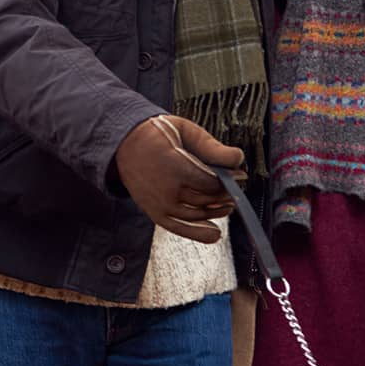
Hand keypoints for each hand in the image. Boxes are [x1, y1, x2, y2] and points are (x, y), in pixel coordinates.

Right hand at [113, 115, 243, 242]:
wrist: (124, 145)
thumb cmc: (157, 134)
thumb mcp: (186, 131)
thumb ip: (212, 147)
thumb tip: (238, 159)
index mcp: (174, 166)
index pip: (211, 182)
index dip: (230, 180)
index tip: (240, 174)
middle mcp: (166, 190)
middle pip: (206, 199)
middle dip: (226, 194)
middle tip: (236, 186)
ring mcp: (160, 204)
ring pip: (197, 214)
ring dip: (217, 211)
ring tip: (229, 204)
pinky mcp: (155, 213)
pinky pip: (179, 228)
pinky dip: (198, 234)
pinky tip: (214, 234)